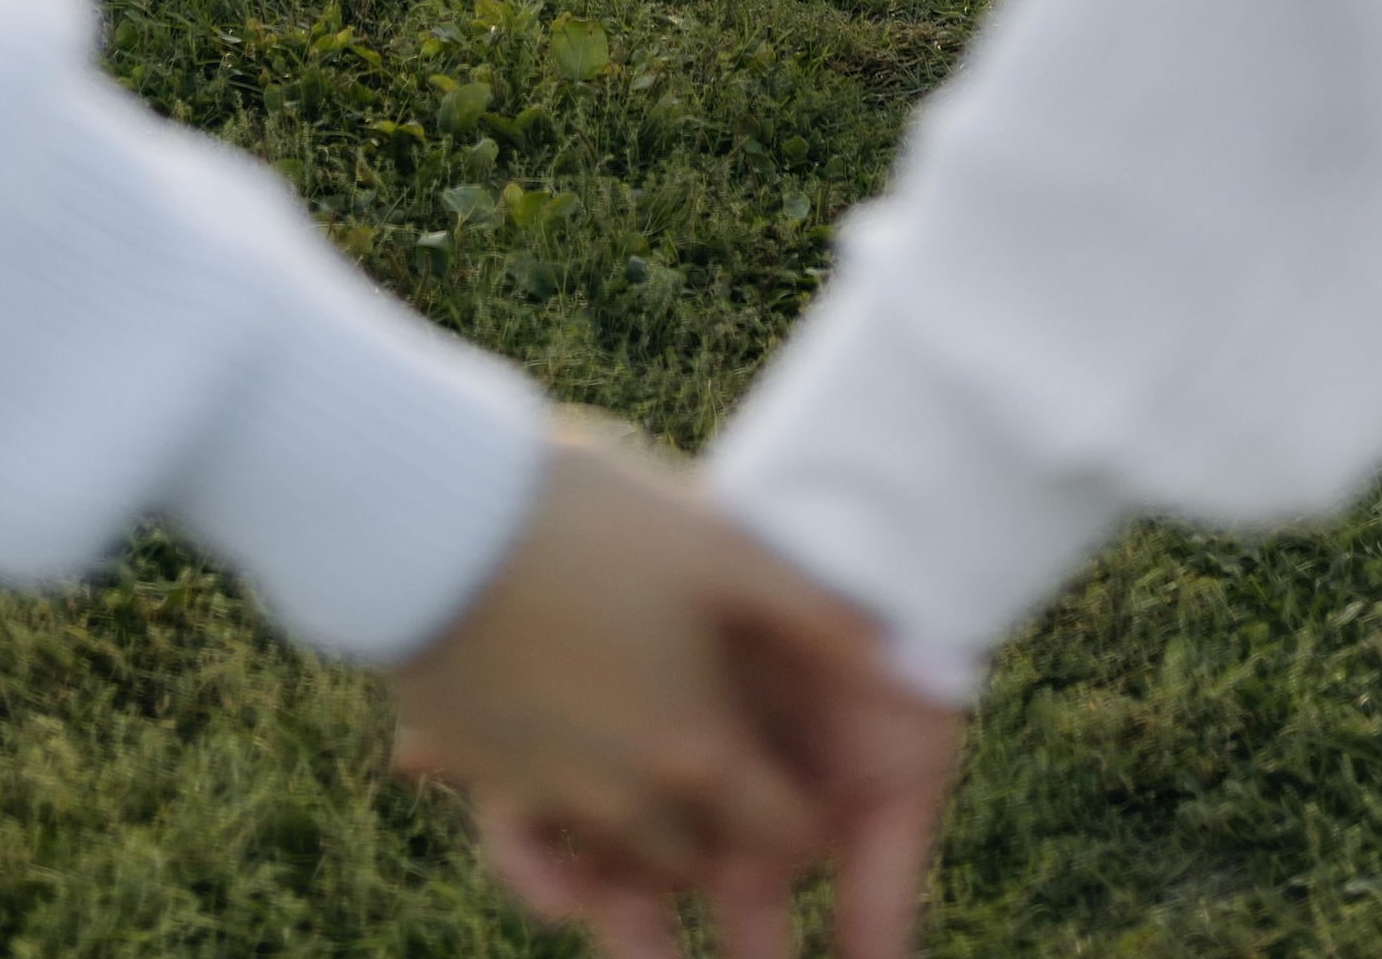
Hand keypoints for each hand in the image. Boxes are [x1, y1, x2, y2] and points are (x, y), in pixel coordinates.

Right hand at [387, 422, 896, 942]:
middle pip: (708, 866)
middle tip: (759, 829)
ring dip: (648, 876)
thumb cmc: (594, 515)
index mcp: (699, 753)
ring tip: (667, 870)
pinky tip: (565, 877)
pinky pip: (527, 854)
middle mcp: (627, 800)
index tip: (825, 791)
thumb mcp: (729, 550)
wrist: (437, 505)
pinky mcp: (481, 770)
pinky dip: (549, 876)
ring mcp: (548, 794)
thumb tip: (944, 675)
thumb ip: (835, 623)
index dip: (814, 821)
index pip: (787, 838)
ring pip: (621, 867)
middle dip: (740, 857)